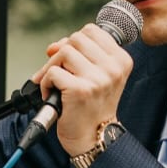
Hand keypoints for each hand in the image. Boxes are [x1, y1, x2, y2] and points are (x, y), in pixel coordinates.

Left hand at [32, 21, 134, 155]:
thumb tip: (53, 46)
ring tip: (55, 84)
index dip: (74, 41)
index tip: (69, 59)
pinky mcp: (80, 90)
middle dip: (61, 53)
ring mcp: (98, 79)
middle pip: (76, 38)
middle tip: (59, 72)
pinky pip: (53, 72)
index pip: (91, 30)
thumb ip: (79, 54)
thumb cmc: (92, 106)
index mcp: (121, 60)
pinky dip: (46, 83)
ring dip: (52, 67)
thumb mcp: (96, 75)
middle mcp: (113, 68)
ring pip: (64, 51)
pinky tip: (52, 94)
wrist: (93, 137)